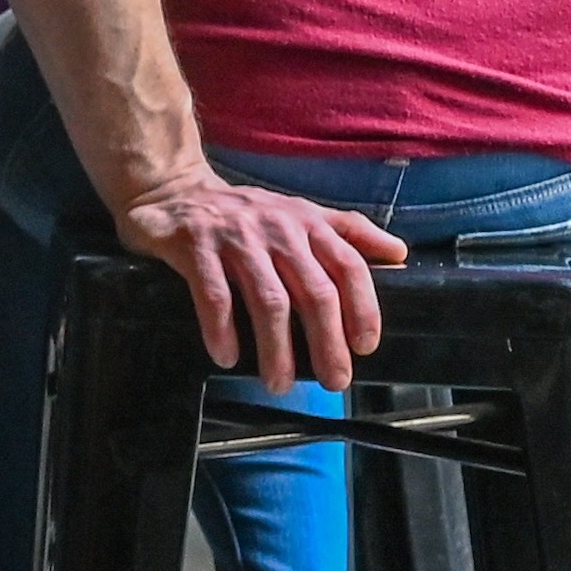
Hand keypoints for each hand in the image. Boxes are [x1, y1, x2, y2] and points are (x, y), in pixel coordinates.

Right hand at [113, 169, 402, 390]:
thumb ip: (348, 231)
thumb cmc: (242, 211)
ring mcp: (235, 237)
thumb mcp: (299, 212)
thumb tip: (399, 253)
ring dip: (276, 348)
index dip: (363, 308)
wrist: (171, 187)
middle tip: (334, 380)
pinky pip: (214, 295)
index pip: (348, 266)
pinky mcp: (194, 246)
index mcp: (306, 223)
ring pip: (268, 299)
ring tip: (279, 382)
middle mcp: (277, 229)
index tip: (364, 347)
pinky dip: (221, 330)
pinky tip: (226, 356)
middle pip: (314, 291)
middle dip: (327, 342)